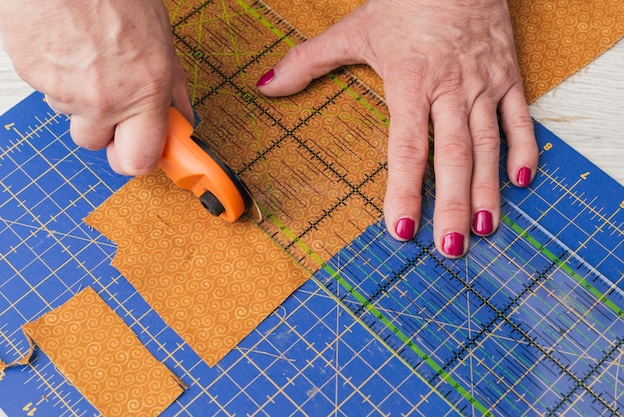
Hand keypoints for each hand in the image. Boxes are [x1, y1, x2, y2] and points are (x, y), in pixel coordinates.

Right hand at [0, 0, 192, 174]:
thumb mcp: (160, 39)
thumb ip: (171, 85)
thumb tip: (182, 115)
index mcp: (146, 90)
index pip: (141, 160)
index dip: (140, 160)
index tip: (144, 154)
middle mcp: (107, 98)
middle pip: (99, 147)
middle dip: (107, 133)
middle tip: (114, 106)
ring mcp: (66, 91)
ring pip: (73, 115)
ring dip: (82, 98)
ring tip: (89, 57)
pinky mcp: (34, 77)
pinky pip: (49, 92)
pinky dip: (58, 76)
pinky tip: (68, 48)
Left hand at [256, 0, 538, 256]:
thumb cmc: (406, 0)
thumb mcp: (354, 29)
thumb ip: (308, 61)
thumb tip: (267, 86)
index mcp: (410, 81)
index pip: (407, 148)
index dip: (406, 192)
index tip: (402, 230)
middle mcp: (450, 90)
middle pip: (453, 157)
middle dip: (453, 207)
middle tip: (451, 249)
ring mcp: (484, 85)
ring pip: (488, 146)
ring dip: (488, 190)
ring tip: (486, 229)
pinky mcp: (509, 77)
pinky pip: (520, 119)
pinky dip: (525, 150)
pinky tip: (523, 183)